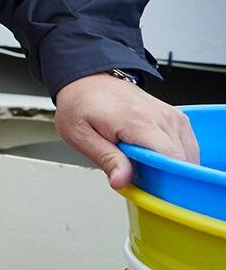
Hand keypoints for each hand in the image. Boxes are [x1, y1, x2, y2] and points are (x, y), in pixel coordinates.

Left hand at [54, 73, 198, 189]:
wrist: (87, 82)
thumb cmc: (81, 106)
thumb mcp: (81, 136)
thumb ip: (106, 159)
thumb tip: (121, 180)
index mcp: (138, 121)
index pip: (171, 157)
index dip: (166, 178)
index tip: (151, 187)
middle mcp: (161, 116)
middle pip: (182, 159)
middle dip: (165, 175)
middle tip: (137, 174)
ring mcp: (172, 116)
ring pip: (188, 155)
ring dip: (170, 166)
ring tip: (141, 162)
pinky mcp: (176, 117)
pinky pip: (187, 145)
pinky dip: (174, 156)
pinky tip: (153, 156)